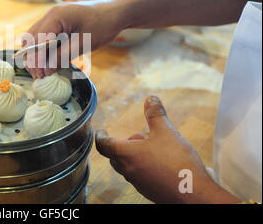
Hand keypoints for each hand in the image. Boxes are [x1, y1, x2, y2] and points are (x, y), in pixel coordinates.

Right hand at [23, 0, 128, 78]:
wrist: (115, 13)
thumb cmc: (102, 25)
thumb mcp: (83, 43)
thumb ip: (63, 56)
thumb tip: (46, 70)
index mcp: (56, 16)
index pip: (37, 40)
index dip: (36, 58)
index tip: (41, 74)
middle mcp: (50, 15)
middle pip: (31, 39)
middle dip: (33, 58)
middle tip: (40, 76)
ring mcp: (52, 18)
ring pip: (35, 38)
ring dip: (36, 55)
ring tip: (43, 72)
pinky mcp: (57, 24)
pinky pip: (44, 38)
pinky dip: (43, 50)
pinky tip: (50, 63)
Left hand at [95, 96, 241, 203]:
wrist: (193, 193)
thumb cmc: (177, 162)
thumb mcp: (166, 132)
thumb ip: (156, 115)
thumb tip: (150, 99)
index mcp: (127, 155)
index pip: (104, 145)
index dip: (100, 137)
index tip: (100, 131)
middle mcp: (128, 170)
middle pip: (115, 157)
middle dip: (121, 146)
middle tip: (136, 138)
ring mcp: (138, 183)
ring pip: (128, 167)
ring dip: (133, 156)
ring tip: (151, 148)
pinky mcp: (149, 191)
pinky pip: (139, 176)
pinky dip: (143, 167)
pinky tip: (160, 163)